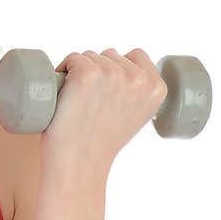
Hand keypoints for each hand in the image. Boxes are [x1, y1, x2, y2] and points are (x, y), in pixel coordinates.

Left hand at [40, 48, 168, 176]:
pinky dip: (63, 70)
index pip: (136, 56)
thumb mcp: (135, 116)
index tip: (107, 94)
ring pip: (89, 57)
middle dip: (97, 73)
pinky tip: (63, 94)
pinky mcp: (86, 73)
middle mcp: (138, 79)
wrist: (79, 164)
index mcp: (157, 88)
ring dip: (79, 74)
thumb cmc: (101, 143)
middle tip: (90, 106)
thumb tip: (128, 75)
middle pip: (110, 55)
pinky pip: (72, 59)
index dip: (117, 69)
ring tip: (78, 105)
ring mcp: (112, 74)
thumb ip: (138, 93)